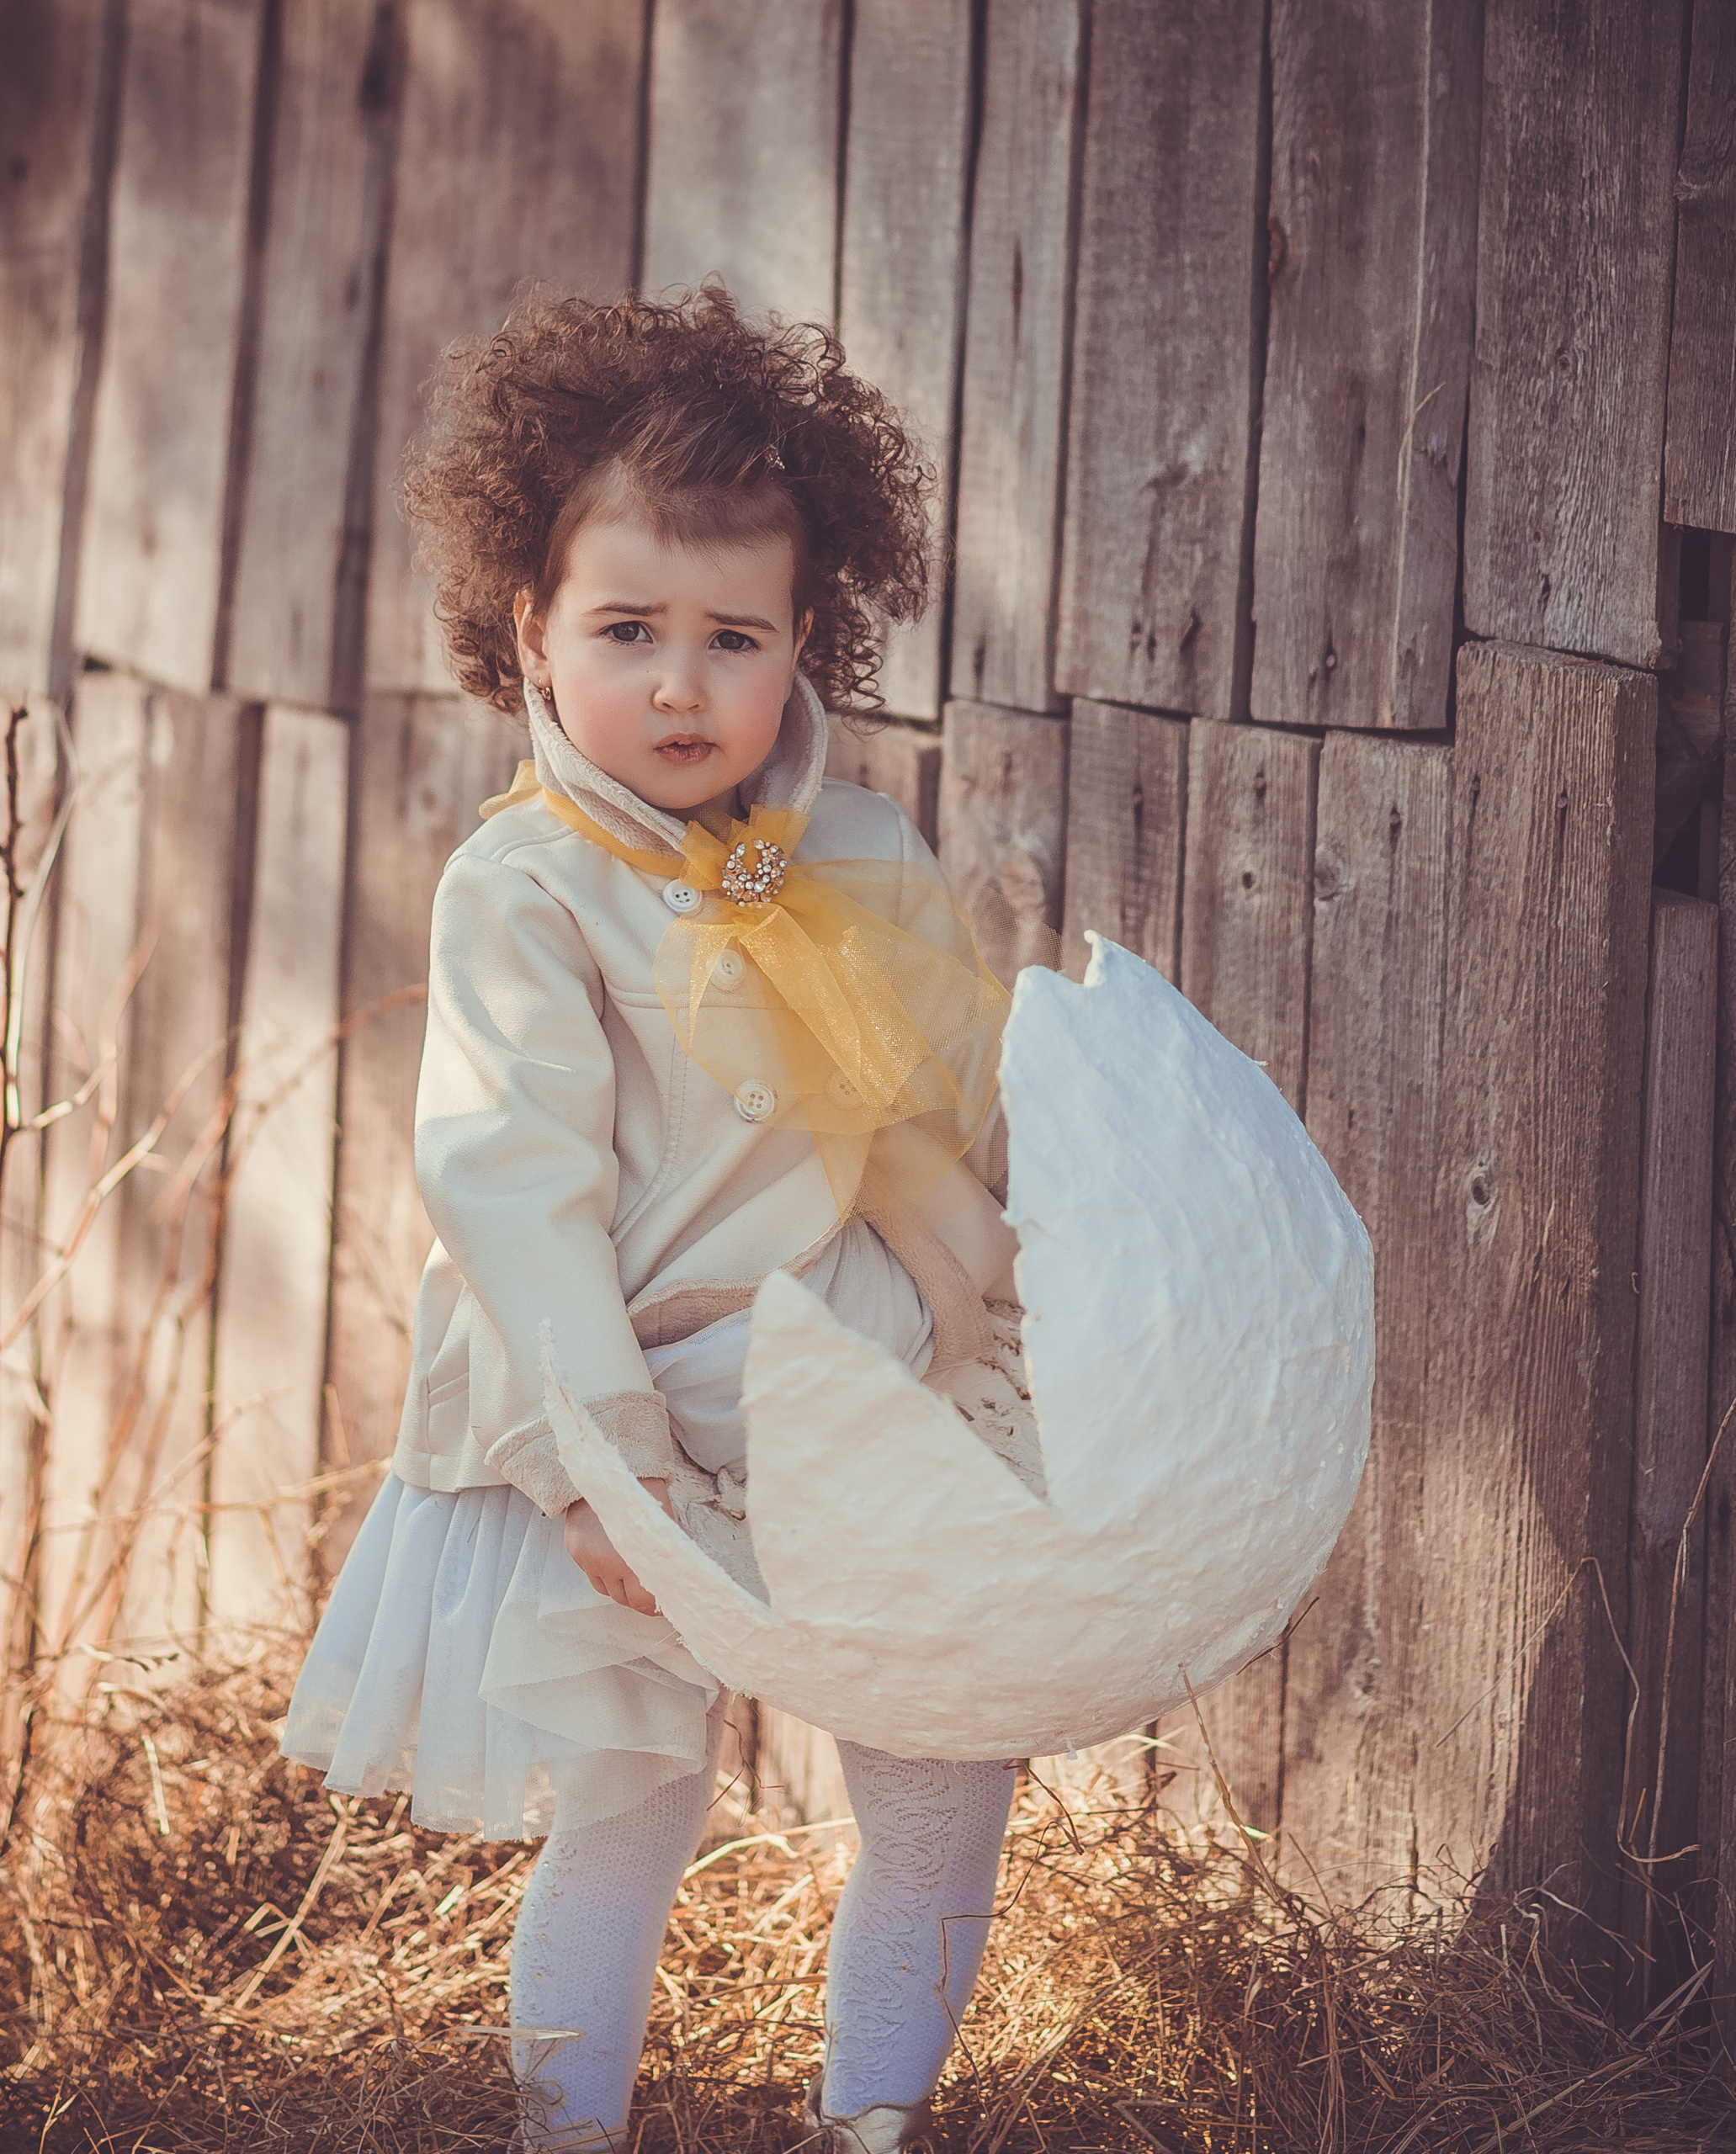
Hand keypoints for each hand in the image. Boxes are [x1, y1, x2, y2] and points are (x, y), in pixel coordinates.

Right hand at [563, 1480, 669, 1613]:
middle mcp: (608, 1561)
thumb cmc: (643, 1496)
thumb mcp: (662, 1529)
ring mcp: (589, 1558)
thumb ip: (662, 1561)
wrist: (610, 1472)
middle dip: (637, 1596)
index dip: (654, 1605)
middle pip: (624, 1599)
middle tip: (648, 1587)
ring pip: (606, 1591)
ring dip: (618, 1587)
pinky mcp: (575, 1551)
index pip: (643, 1601)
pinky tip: (611, 1558)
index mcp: (635, 1556)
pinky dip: (602, 1573)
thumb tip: (672, 1586)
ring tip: (629, 1571)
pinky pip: (591, 1576)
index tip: (661, 1603)